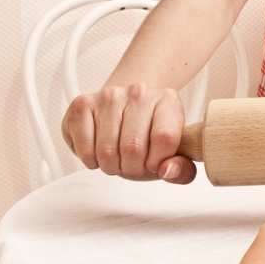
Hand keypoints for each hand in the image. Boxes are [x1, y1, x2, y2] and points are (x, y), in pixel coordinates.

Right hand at [61, 83, 195, 182]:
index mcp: (168, 101)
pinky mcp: (82, 104)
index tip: (154, 163)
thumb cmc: (148, 136)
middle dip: (132, 168)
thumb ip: (183, 170)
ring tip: (117, 157)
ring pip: (107, 151)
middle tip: (132, 164)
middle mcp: (139, 93)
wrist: (125, 111)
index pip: (165, 138)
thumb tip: (168, 170)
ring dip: (111, 166)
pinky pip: (84, 147)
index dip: (157, 162)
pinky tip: (98, 151)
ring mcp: (109, 96)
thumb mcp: (173, 154)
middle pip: (133, 148)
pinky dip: (90, 160)